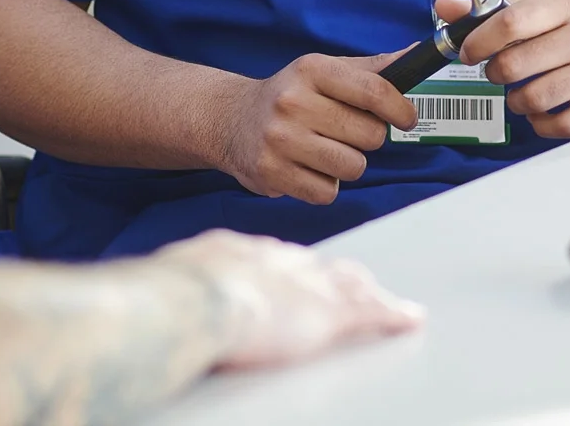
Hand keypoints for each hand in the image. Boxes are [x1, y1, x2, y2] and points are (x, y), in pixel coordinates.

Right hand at [157, 230, 422, 370]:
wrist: (194, 302)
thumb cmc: (172, 298)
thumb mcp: (172, 281)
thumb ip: (180, 289)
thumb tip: (161, 299)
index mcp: (237, 251)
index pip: (275, 258)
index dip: (291, 269)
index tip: (298, 274)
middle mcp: (278, 260)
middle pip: (317, 265)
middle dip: (334, 276)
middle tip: (353, 281)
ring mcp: (306, 285)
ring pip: (348, 285)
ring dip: (367, 293)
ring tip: (386, 300)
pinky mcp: (330, 315)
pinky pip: (371, 313)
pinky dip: (391, 315)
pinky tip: (408, 318)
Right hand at [216, 54, 417, 203]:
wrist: (230, 120)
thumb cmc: (291, 96)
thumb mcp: (324, 72)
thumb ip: (372, 68)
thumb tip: (415, 56)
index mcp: (311, 70)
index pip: (374, 91)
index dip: (400, 109)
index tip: (406, 119)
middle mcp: (293, 101)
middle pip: (370, 136)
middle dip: (366, 139)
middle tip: (344, 133)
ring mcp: (280, 138)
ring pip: (352, 167)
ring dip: (347, 164)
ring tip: (324, 151)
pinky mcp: (271, 172)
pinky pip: (327, 192)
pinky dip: (324, 185)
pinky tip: (306, 168)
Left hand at [439, 0, 569, 138]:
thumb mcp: (543, 9)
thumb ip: (493, 10)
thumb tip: (444, 7)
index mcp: (566, 6)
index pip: (511, 21)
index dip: (479, 40)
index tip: (467, 52)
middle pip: (515, 65)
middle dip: (494, 74)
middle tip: (497, 73)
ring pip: (534, 99)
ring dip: (515, 102)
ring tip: (520, 93)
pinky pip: (559, 126)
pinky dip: (540, 124)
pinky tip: (542, 111)